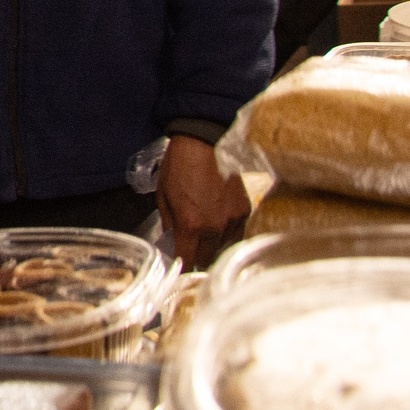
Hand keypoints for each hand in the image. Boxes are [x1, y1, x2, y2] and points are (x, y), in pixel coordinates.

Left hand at [155, 135, 247, 268]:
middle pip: (207, 259)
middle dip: (198, 259)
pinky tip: (219, 225)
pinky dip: (228, 233)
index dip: (182, 268)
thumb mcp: (164, 197)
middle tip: (191, 251)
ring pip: (224, 248)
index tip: (179, 268)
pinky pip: (237, 232)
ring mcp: (233, 219)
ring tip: (205, 238)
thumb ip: (169, 224)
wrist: (203, 141)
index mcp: (191, 225)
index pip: (188, 261)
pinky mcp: (245, 210)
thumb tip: (173, 241)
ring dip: (214, 247)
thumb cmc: (180, 165)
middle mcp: (215, 227)